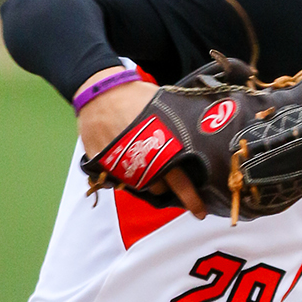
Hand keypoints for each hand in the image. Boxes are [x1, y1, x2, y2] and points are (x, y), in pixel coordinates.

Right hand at [74, 72, 205, 217]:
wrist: (98, 89)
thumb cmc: (133, 95)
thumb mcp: (162, 104)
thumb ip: (177, 125)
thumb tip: (202, 129)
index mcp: (158, 144)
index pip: (179, 178)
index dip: (191, 197)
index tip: (200, 211)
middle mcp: (139, 157)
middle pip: (160, 187)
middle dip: (175, 194)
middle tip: (188, 199)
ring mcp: (119, 162)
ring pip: (140, 185)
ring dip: (151, 183)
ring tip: (157, 172)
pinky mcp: (102, 162)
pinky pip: (118, 178)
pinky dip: (129, 175)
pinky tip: (135, 165)